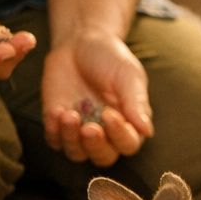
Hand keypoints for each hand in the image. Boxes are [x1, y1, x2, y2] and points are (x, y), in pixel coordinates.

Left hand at [41, 31, 154, 166]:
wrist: (80, 42)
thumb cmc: (110, 58)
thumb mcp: (128, 75)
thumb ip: (136, 102)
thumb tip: (147, 130)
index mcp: (128, 123)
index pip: (128, 144)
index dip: (119, 135)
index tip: (110, 114)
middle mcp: (105, 133)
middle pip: (103, 157)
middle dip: (95, 145)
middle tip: (89, 127)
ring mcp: (79, 131)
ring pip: (77, 153)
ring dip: (72, 140)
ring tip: (69, 115)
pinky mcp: (57, 124)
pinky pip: (54, 140)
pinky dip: (54, 130)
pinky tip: (57, 110)